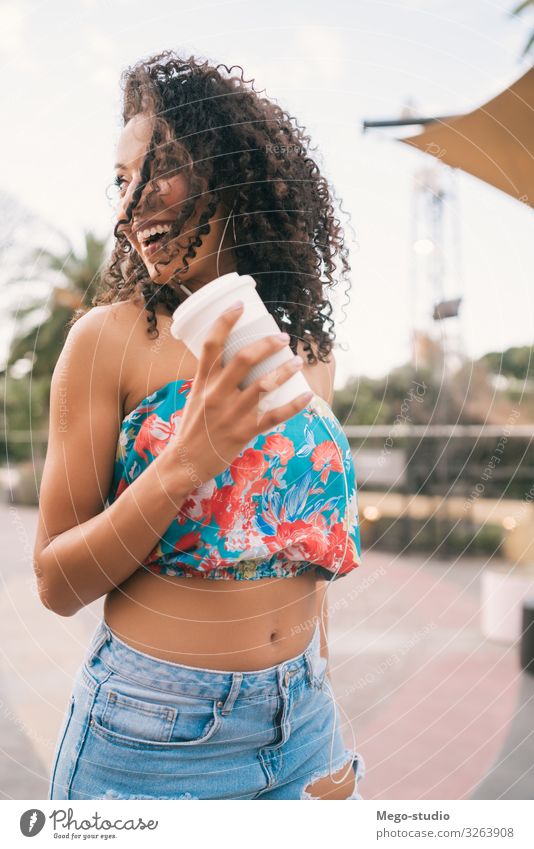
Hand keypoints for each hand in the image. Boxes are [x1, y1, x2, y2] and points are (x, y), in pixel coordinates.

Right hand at [167, 302, 312, 485]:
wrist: (184, 463)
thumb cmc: (192, 427)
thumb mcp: (196, 396)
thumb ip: (213, 378)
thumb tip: (235, 357)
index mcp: (202, 382)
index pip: (211, 345)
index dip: (225, 321)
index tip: (239, 305)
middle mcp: (216, 395)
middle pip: (243, 360)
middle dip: (267, 344)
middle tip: (283, 337)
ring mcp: (230, 415)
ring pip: (263, 385)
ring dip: (284, 370)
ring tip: (297, 359)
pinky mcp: (243, 433)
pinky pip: (274, 417)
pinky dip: (294, 405)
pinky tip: (307, 396)